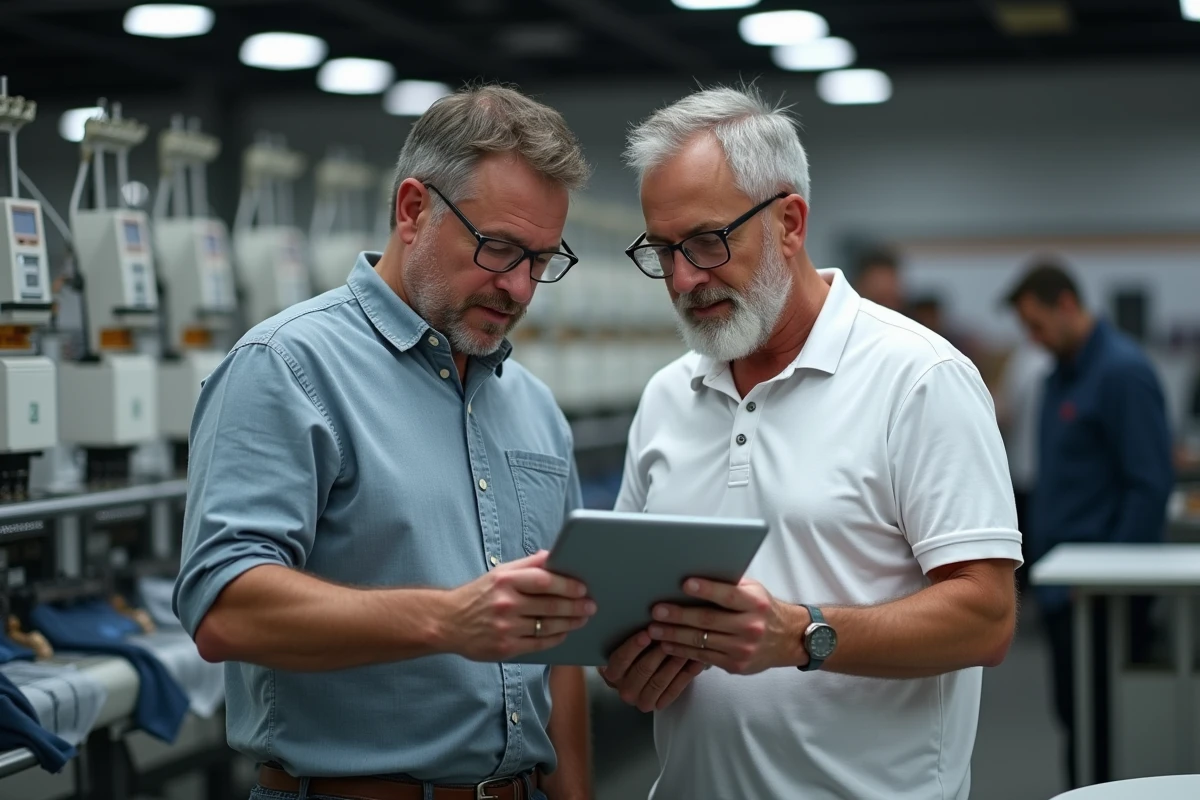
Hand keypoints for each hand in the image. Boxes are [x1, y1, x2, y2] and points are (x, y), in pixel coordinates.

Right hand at [442, 550, 595, 660]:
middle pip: (550, 605)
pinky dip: (555, 638)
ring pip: (547, 626)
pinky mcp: (505, 647)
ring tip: (582, 618)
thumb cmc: (478, 595)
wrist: (448, 622)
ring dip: (570, 623)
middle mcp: (506, 603)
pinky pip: (538, 644)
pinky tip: (564, 632)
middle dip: (575, 606)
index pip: (544, 580)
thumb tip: (553, 555)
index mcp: (505, 581)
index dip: (567, 584)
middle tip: (591, 605)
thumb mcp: (499, 572)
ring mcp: (506, 627)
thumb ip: (527, 564)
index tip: (582, 587)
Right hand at [597, 630, 704, 711]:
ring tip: (688, 646)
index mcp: (612, 673)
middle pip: (642, 670)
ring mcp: (642, 701)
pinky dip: (686, 675)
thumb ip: (637, 635)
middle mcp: (624, 690)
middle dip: (659, 652)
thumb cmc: (639, 651)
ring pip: (659, 681)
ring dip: (675, 662)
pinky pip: (674, 691)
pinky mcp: (659, 705)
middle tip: (673, 636)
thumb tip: (651, 615)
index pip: (620, 660)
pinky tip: (697, 661)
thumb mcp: (631, 644)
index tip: (647, 633)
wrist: (646, 671)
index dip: (633, 647)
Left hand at [648, 578, 805, 674]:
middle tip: (657, 611)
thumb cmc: (763, 609)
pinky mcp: (736, 665)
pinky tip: (667, 644)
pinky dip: (683, 651)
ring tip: (654, 629)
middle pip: (708, 620)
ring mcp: (743, 649)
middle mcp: (751, 626)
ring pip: (702, 641)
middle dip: (679, 615)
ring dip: (674, 635)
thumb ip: (730, 584)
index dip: (706, 589)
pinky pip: (704, 657)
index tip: (685, 583)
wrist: (787, 639)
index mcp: (755, 603)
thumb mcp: (754, 590)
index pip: (728, 595)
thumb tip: (696, 570)